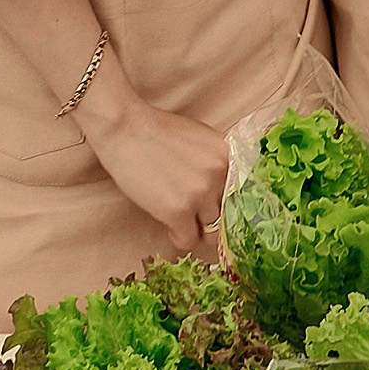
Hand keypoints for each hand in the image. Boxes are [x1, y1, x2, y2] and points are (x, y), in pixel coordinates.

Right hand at [77, 77, 228, 257]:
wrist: (125, 128)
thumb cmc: (157, 132)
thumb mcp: (200, 141)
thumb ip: (216, 164)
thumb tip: (222, 193)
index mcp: (228, 156)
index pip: (243, 196)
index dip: (227, 205)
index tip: (217, 210)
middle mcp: (220, 175)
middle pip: (227, 215)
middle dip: (210, 217)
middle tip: (194, 214)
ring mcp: (200, 194)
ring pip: (211, 232)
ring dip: (194, 228)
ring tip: (178, 217)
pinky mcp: (178, 211)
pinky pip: (188, 241)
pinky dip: (178, 237)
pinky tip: (169, 225)